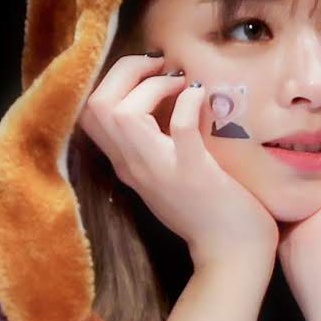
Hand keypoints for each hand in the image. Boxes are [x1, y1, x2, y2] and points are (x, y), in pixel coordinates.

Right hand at [80, 54, 277, 270]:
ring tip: (179, 82)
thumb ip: (155, 141)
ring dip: (152, 85)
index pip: (89, 113)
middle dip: (125, 70)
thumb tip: (165, 92)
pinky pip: (181, 127)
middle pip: (97, 105)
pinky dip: (189, 102)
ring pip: (123, 114)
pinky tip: (201, 97)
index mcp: (126, 163)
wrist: (231, 254)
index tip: (147, 71)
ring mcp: (161, 170)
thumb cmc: (208, 209)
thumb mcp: (166, 172)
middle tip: (159, 67)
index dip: (113, 79)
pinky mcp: (194, 172)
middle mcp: (134, 166)